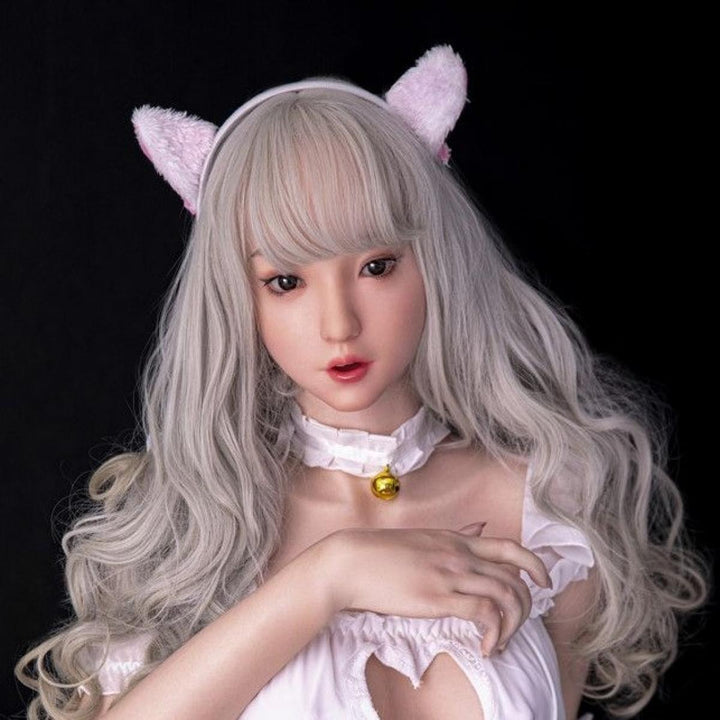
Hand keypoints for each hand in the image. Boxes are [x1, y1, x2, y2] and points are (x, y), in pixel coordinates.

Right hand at [323, 523, 550, 655]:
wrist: (351, 561)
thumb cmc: (382, 552)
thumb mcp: (425, 536)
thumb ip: (456, 534)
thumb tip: (480, 526)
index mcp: (457, 540)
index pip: (510, 548)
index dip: (535, 565)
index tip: (543, 582)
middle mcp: (460, 555)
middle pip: (515, 578)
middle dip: (526, 607)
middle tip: (516, 626)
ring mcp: (451, 574)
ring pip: (506, 596)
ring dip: (513, 625)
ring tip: (499, 642)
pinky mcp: (438, 597)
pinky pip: (484, 614)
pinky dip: (494, 634)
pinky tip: (485, 647)